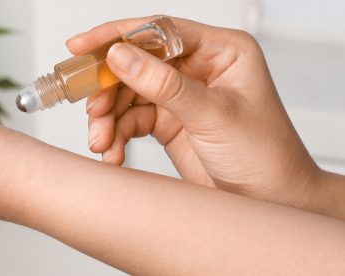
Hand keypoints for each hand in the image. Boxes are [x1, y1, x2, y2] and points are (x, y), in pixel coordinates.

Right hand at [68, 17, 322, 209]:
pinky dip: (116, 135)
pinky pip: (130, 120)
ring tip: (102, 143)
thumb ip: (164, 85)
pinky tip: (113, 152)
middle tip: (91, 110)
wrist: (272, 202)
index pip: (159, 31)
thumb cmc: (265, 155)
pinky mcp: (169, 121)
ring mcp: (181, 95)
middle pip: (136, 63)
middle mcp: (198, 68)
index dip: (116, 36)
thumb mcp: (212, 115)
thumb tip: (119, 56)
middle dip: (109, 89)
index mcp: (220, 51)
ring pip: (127, 94)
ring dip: (108, 119)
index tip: (82, 48)